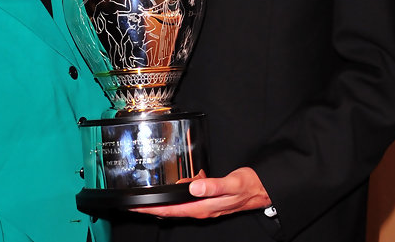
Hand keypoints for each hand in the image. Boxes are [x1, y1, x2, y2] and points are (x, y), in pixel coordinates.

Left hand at [131, 167, 270, 218]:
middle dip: (151, 209)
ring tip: (144, 200)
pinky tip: (170, 192)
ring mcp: (204, 207)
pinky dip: (174, 199)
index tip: (136, 207)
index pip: (172, 210)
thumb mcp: (233, 183)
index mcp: (204, 207)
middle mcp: (202, 209)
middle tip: (132, 204)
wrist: (262, 190)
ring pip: (177, 208)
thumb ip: (214, 186)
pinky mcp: (207, 202)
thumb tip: (195, 188)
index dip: (153, 208)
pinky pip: (185, 203)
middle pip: (170, 212)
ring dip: (160, 205)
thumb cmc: (249, 186)